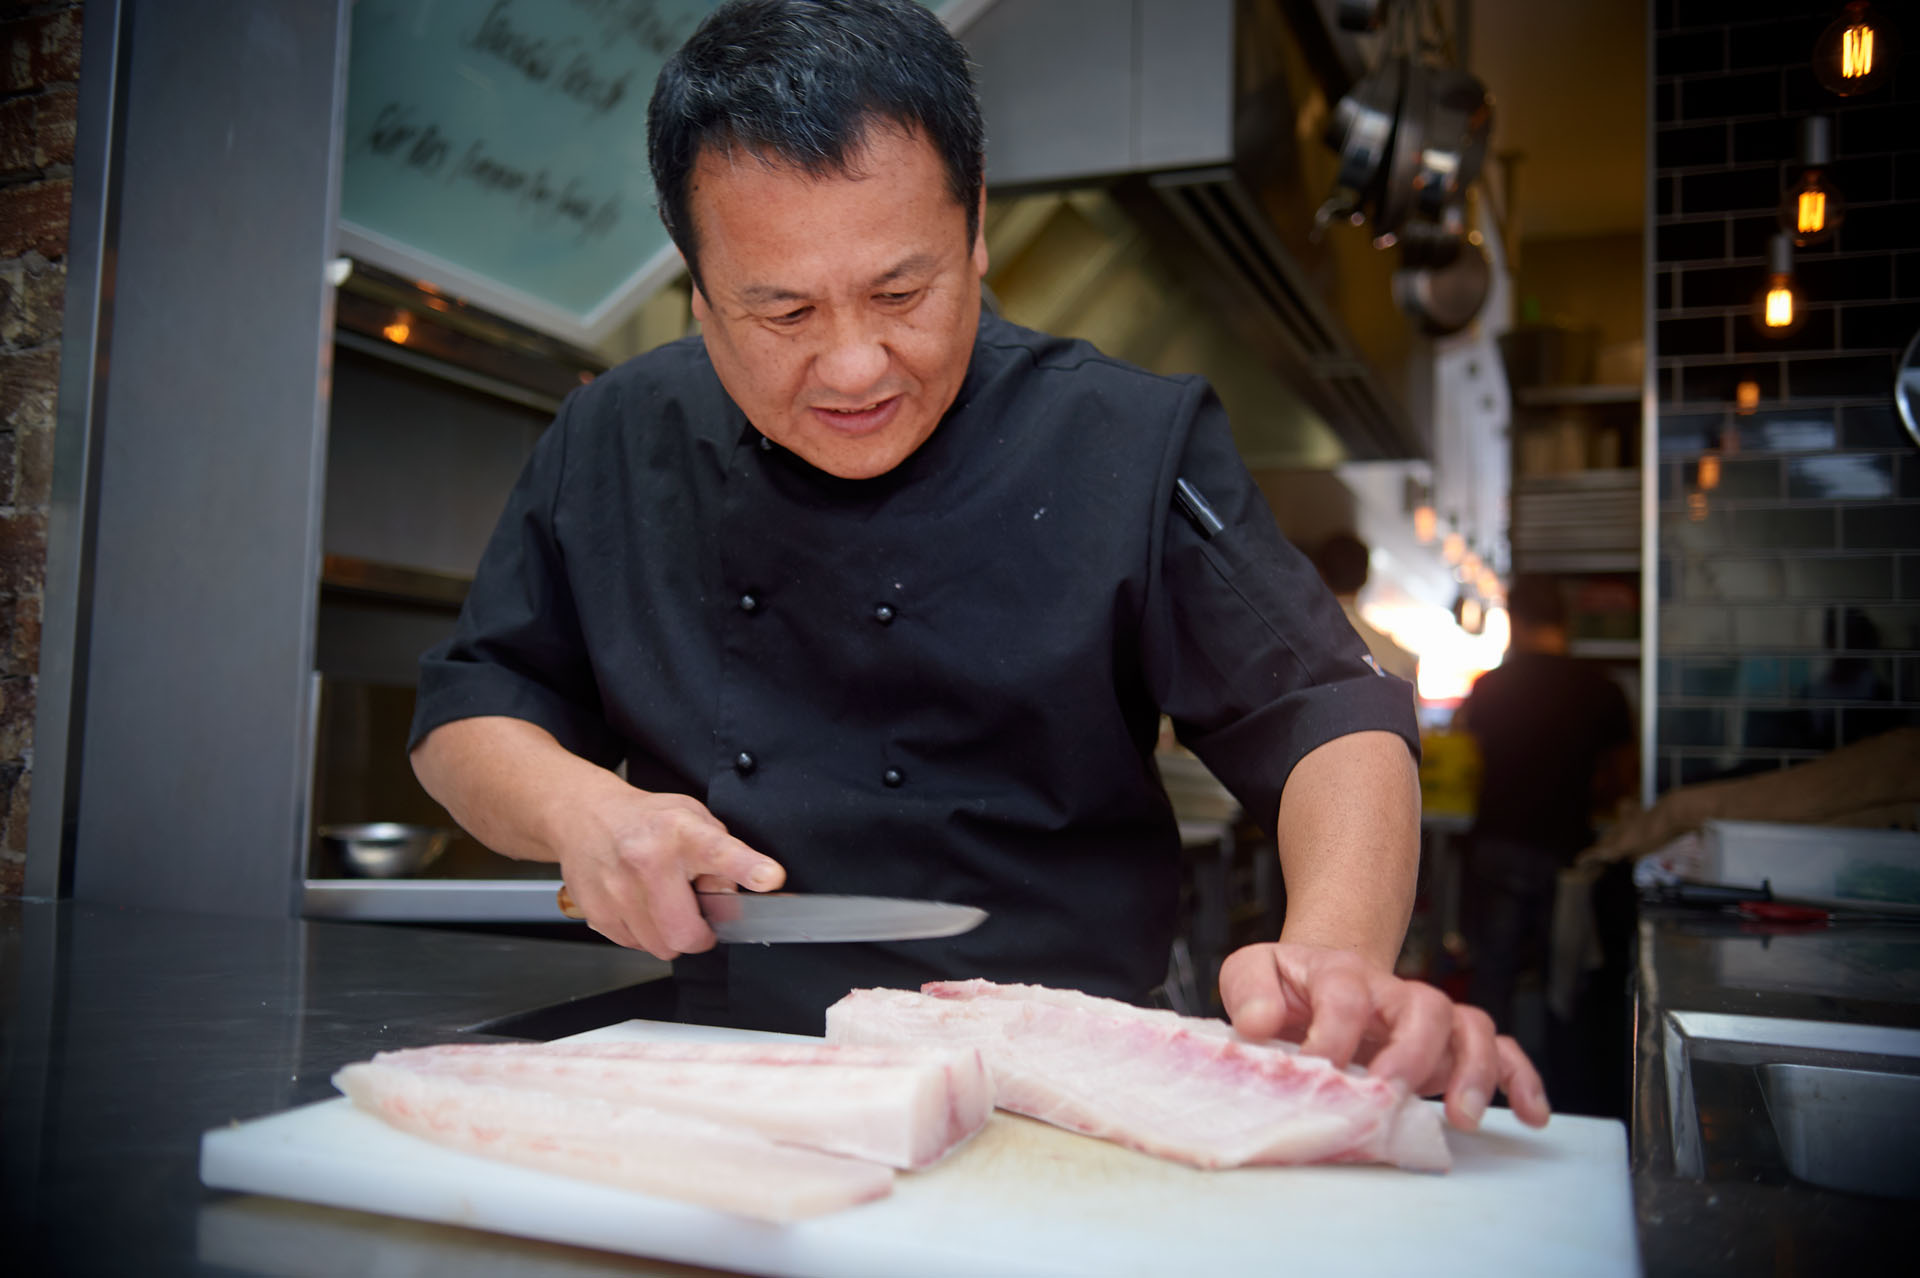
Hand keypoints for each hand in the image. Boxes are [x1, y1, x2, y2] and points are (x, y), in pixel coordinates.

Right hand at [557, 787, 783, 958]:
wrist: (584, 817)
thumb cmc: (646, 820)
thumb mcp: (694, 819)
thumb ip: (723, 854)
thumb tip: (736, 897)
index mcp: (681, 832)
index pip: (720, 852)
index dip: (747, 868)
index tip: (769, 877)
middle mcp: (646, 861)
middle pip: (685, 933)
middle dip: (699, 935)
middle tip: (697, 915)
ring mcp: (617, 890)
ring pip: (661, 947)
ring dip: (669, 934)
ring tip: (662, 901)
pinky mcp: (597, 912)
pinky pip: (635, 945)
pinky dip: (643, 933)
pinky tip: (638, 904)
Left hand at [1218, 941, 1549, 1130]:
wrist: (1319, 977)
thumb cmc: (1286, 984)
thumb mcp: (1252, 970)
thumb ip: (1248, 990)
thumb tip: (1257, 1023)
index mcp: (1339, 972)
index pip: (1346, 992)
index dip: (1334, 1029)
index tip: (1316, 1067)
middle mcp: (1392, 993)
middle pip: (1424, 1005)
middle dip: (1413, 1052)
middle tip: (1389, 1091)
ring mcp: (1425, 1020)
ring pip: (1470, 1026)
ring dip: (1475, 1070)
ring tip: (1464, 1117)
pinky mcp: (1447, 1046)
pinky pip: (1500, 1051)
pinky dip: (1521, 1079)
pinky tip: (1532, 1115)